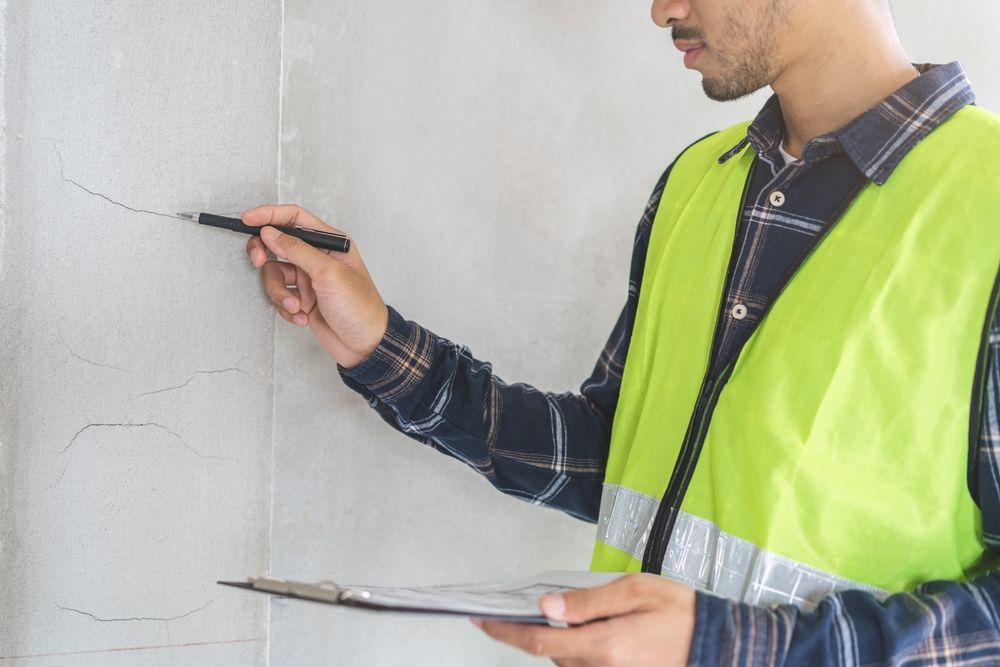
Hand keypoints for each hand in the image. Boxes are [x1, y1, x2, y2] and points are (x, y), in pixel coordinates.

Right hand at [243, 204, 388, 368]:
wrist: (364, 345)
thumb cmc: (360, 308)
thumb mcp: (328, 273)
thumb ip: (297, 250)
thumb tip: (271, 232)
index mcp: (330, 243)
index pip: (295, 218)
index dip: (269, 215)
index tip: (247, 219)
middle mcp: (318, 258)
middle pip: (278, 245)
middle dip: (265, 254)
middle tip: (258, 261)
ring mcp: (309, 279)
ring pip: (275, 275)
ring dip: (280, 293)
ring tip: (297, 307)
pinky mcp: (302, 299)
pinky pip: (280, 297)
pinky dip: (287, 308)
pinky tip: (303, 317)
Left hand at [475, 574, 695, 666]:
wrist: (721, 643)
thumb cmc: (682, 612)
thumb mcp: (634, 591)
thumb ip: (587, 601)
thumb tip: (546, 606)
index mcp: (606, 645)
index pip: (541, 643)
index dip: (506, 633)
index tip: (482, 622)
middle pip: (553, 655)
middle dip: (543, 632)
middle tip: (547, 608)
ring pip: (569, 664)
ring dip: (564, 644)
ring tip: (584, 619)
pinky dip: (582, 653)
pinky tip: (596, 633)